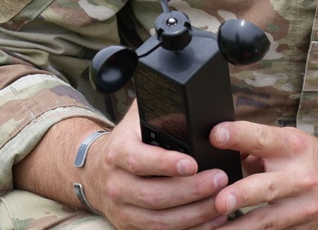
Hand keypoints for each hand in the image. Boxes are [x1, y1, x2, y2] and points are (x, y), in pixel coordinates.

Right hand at [83, 102, 230, 229]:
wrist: (96, 172)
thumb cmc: (128, 141)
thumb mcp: (137, 119)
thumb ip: (160, 110)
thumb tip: (190, 101)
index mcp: (117, 153)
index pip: (139, 161)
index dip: (166, 164)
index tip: (193, 163)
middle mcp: (116, 185)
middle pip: (154, 196)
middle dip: (192, 190)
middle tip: (220, 179)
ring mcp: (122, 211)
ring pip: (160, 221)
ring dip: (195, 214)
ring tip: (222, 201)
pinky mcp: (131, 228)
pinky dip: (190, 229)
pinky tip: (213, 220)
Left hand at [208, 121, 317, 228]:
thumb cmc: (312, 159)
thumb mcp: (290, 142)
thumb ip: (257, 145)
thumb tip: (220, 147)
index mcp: (291, 147)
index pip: (262, 138)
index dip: (239, 135)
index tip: (216, 135)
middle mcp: (298, 177)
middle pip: (267, 186)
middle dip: (242, 194)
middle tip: (220, 200)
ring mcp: (301, 207)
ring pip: (267, 221)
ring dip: (239, 228)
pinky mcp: (302, 229)